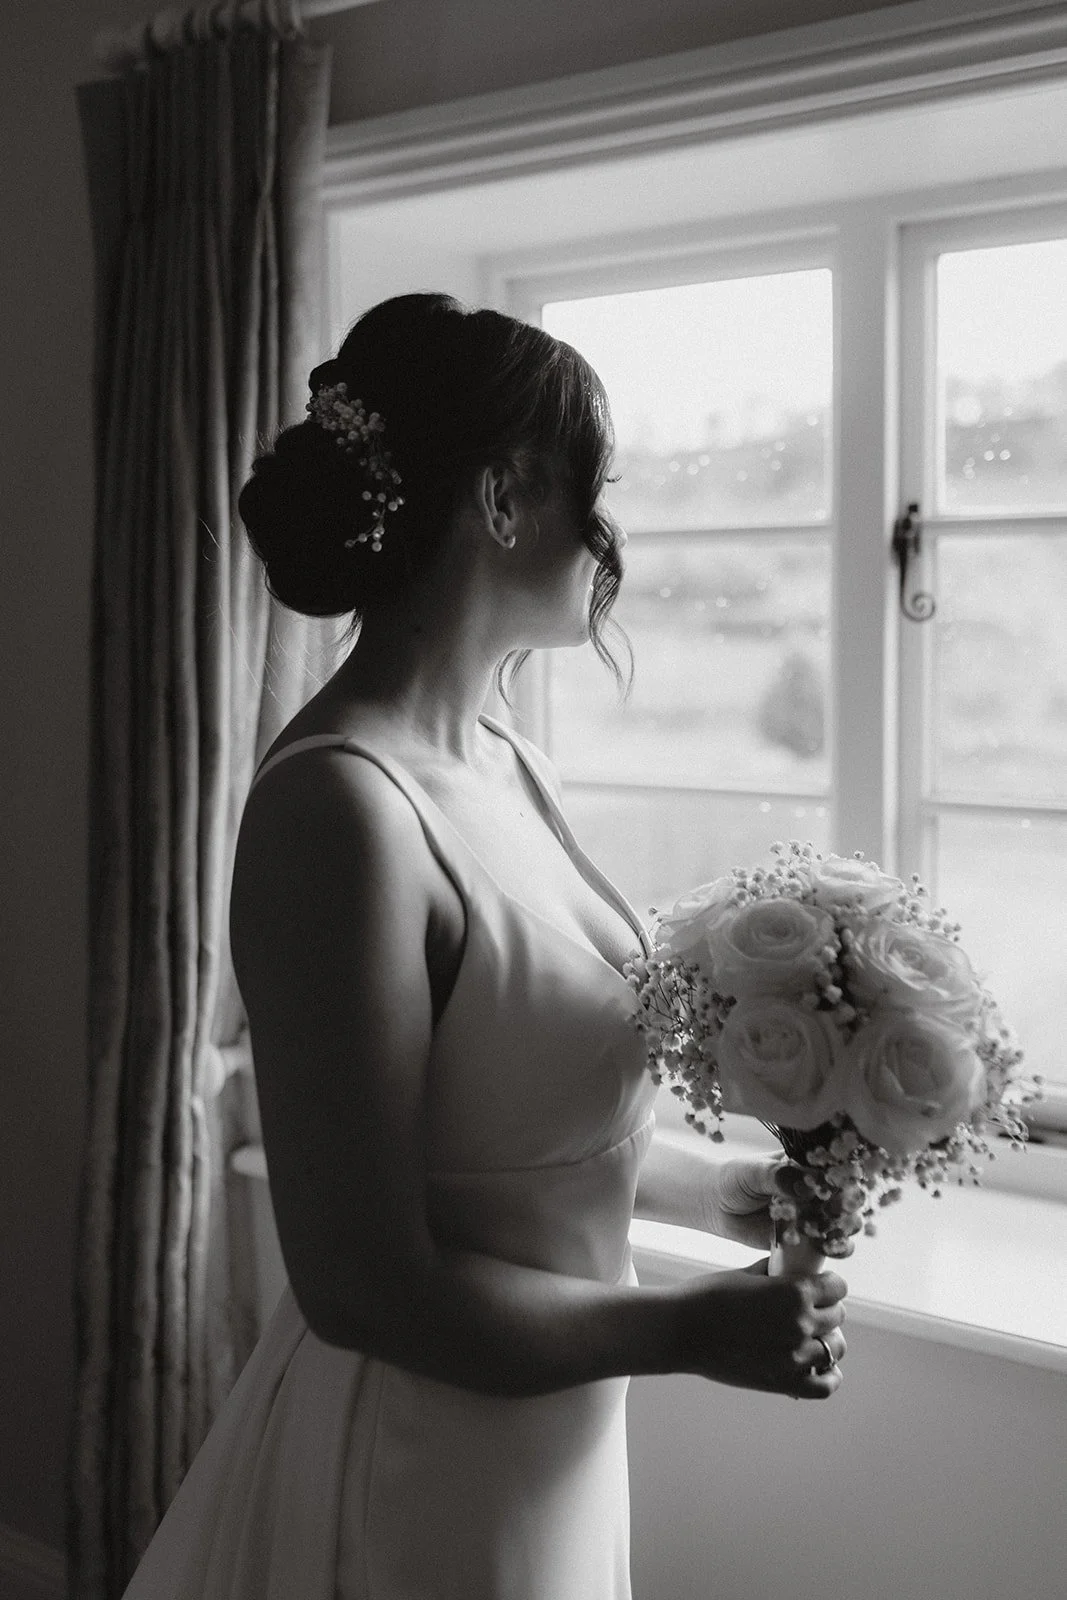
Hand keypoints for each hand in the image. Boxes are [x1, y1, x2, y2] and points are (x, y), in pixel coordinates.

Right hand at [677, 1259, 847, 1399]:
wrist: (683, 1330)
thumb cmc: (709, 1296)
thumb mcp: (747, 1273)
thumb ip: (777, 1273)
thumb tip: (792, 1270)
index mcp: (795, 1291)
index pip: (837, 1287)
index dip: (828, 1284)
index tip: (818, 1286)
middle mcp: (801, 1323)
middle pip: (837, 1315)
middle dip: (825, 1309)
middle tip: (807, 1309)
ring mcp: (795, 1356)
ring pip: (836, 1348)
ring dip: (826, 1339)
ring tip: (809, 1336)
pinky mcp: (785, 1382)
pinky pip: (826, 1385)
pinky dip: (827, 1375)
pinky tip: (816, 1365)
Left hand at [703, 1157, 858, 1255]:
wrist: (716, 1206)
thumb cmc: (734, 1180)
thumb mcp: (752, 1172)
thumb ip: (776, 1176)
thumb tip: (803, 1185)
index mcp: (805, 1165)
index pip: (834, 1168)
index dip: (842, 1177)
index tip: (836, 1187)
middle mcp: (814, 1190)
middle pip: (846, 1197)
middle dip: (848, 1207)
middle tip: (836, 1214)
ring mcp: (812, 1215)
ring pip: (843, 1223)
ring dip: (845, 1230)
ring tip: (834, 1235)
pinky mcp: (806, 1239)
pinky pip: (827, 1245)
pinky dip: (834, 1249)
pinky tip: (828, 1250)